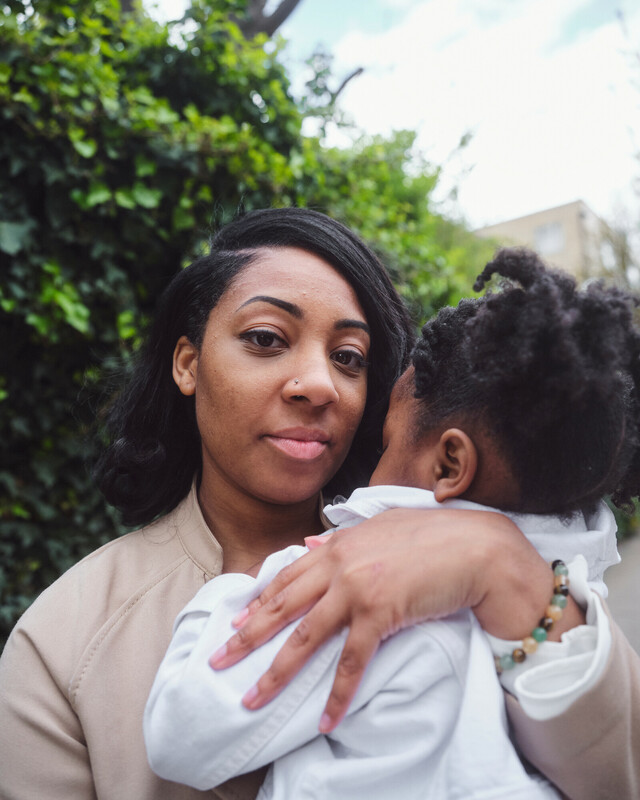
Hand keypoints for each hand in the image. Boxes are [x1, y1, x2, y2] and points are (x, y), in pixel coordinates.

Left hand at [210, 508, 578, 730]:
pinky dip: (337, 693)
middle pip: (282, 607)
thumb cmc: (433, 535)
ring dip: (276, 673)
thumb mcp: (382, 525)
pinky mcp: (380, 614)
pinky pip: (351, 661)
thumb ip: (345, 535)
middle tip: (219, 659)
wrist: (475, 546)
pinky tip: (325, 718)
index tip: (235, 621)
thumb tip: (315, 540)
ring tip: (252, 699)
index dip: (259, 601)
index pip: (287, 575)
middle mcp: (339, 565)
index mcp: (338, 544)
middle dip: (247, 637)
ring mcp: (357, 589)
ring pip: (305, 637)